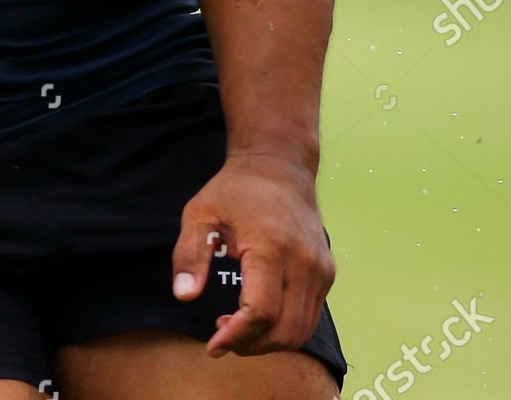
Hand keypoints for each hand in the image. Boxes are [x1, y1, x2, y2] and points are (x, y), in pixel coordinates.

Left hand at [171, 151, 335, 357]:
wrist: (280, 164)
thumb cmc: (236, 190)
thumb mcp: (201, 213)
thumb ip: (189, 255)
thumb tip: (184, 296)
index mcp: (272, 246)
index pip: (260, 312)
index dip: (236, 337)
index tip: (211, 346)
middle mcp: (304, 261)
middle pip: (284, 330)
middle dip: (251, 345)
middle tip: (222, 335)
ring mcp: (320, 268)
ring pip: (301, 331)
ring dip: (269, 342)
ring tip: (239, 327)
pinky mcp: (327, 272)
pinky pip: (310, 317)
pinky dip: (285, 329)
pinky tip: (260, 316)